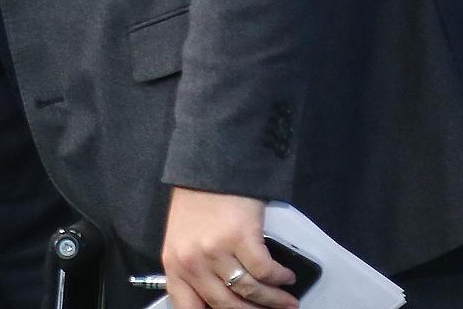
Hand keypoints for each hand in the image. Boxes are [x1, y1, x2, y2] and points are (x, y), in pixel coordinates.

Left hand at [161, 188, 296, 308]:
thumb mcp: (183, 241)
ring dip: (274, 300)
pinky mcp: (240, 237)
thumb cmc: (197, 204)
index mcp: (174, 266)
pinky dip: (280, 278)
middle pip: (226, 306)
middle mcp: (192, 262)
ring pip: (251, 292)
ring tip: (287, 301)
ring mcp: (215, 251)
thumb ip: (195, 272)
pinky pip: (265, 271)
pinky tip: (287, 277)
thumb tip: (222, 300)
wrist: (209, 167)